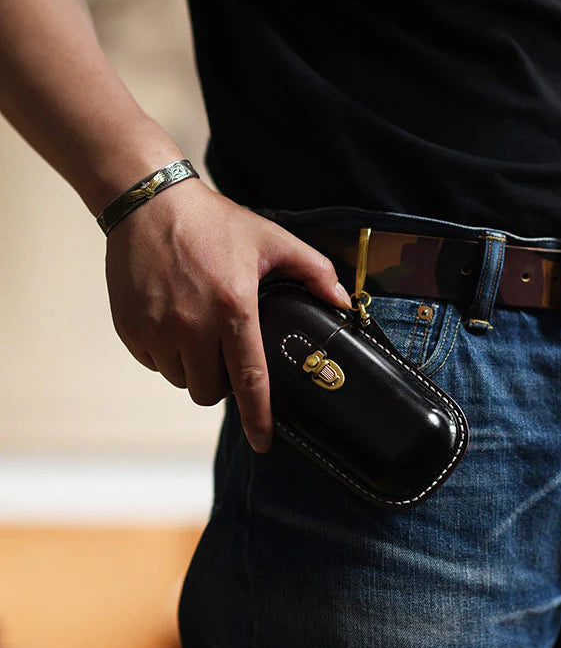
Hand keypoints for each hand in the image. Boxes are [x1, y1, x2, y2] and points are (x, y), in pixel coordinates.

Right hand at [104, 178, 351, 451]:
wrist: (151, 204)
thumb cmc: (216, 223)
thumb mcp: (273, 240)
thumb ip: (315, 271)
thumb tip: (342, 302)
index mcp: (233, 309)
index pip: (250, 380)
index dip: (258, 418)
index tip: (263, 443)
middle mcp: (192, 326)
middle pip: (211, 390)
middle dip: (224, 384)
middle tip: (228, 352)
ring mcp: (156, 329)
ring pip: (181, 380)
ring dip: (195, 368)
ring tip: (201, 333)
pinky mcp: (130, 328)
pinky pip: (154, 362)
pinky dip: (167, 354)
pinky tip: (175, 323)